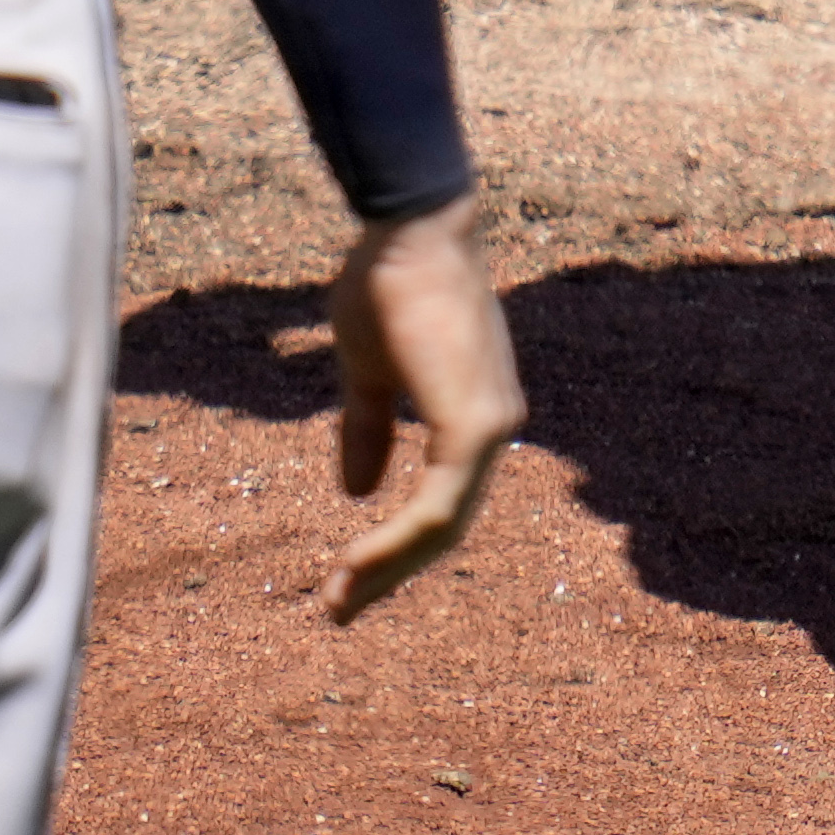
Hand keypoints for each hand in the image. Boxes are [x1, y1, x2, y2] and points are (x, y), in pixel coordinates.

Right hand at [318, 198, 521, 622]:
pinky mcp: (474, 425)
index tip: (345, 578)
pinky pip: (436, 508)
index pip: (444, 501)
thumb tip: (358, 493)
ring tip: (337, 597)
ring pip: (444, 526)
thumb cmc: (389, 283)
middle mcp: (496, 424)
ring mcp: (492, 426)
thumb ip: (369, 428)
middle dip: (390, 572)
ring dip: (388, 568)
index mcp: (474, 413)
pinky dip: (396, 542)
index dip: (396, 545)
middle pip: (448, 525)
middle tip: (337, 608)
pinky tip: (357, 562)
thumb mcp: (368, 370)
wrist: (408, 226)